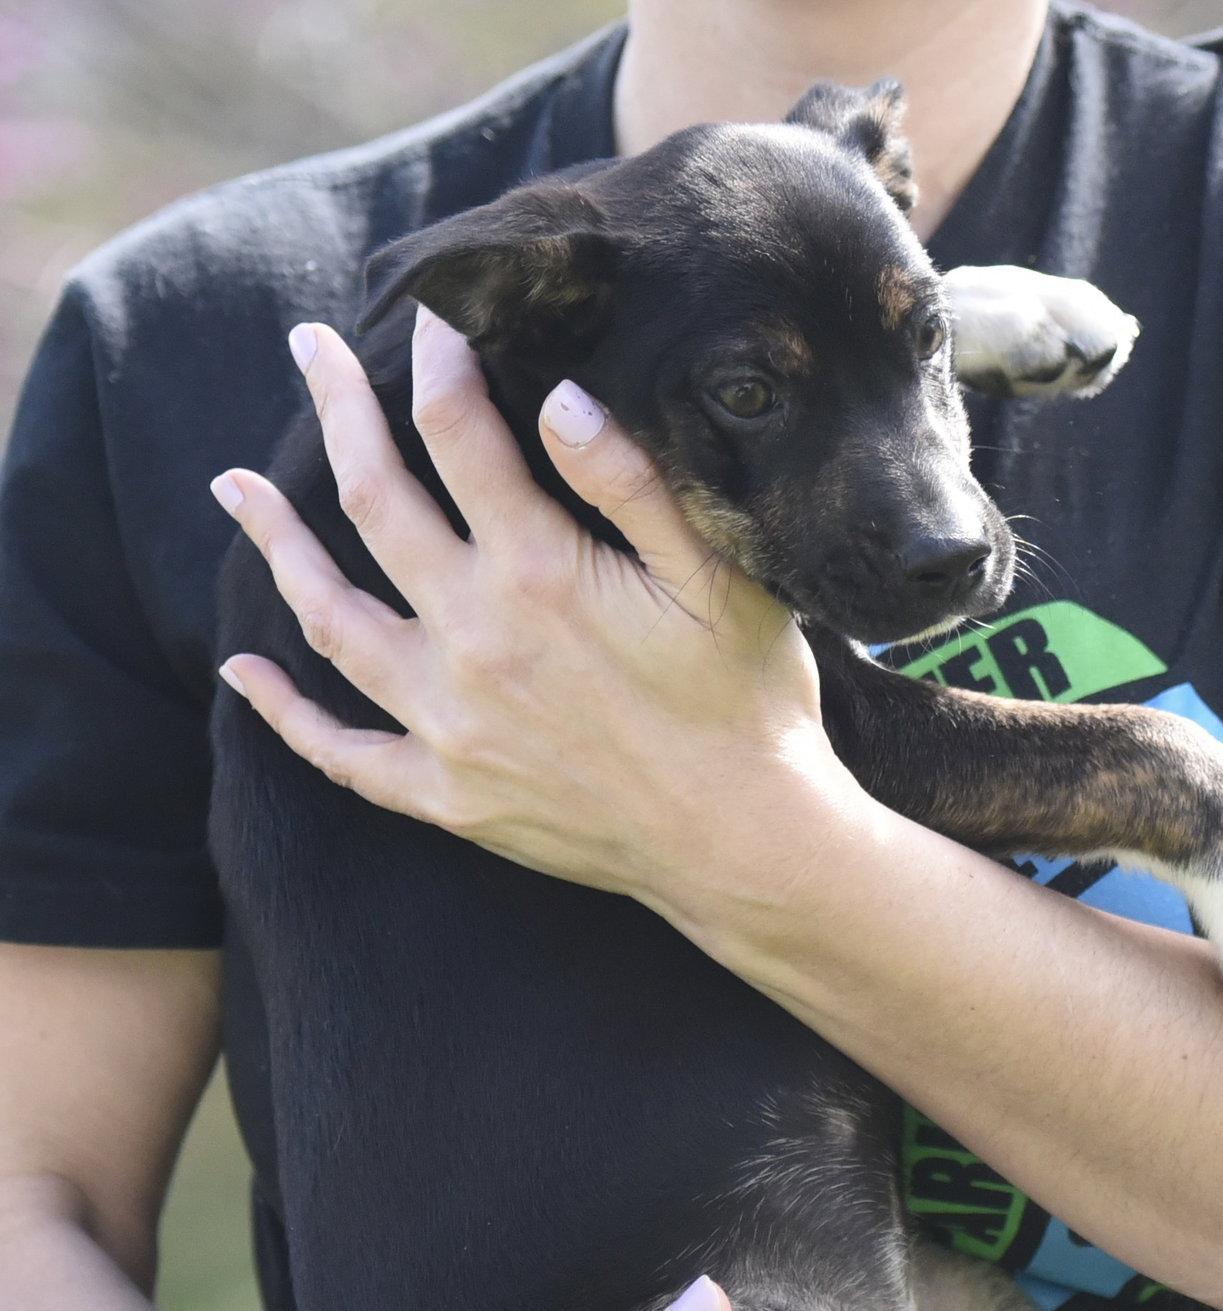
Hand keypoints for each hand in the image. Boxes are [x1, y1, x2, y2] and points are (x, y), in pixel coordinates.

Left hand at [211, 309, 852, 926]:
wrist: (741, 842)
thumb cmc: (747, 701)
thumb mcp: (719, 575)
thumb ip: (633, 481)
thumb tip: (557, 396)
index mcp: (538, 573)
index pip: (458, 435)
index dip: (438, 363)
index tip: (431, 317)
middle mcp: (473, 640)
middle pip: (371, 503)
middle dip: (337, 413)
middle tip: (309, 348)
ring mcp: (449, 724)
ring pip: (330, 618)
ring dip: (276, 546)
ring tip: (236, 489)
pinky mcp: (448, 794)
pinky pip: (342, 754)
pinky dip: (286, 712)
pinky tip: (243, 670)